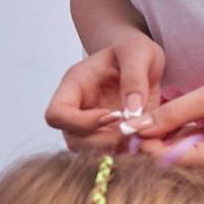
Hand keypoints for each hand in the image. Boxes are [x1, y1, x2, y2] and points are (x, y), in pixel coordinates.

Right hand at [44, 33, 166, 149]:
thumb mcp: (138, 52)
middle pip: (72, 140)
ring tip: (142, 135)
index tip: (112, 115)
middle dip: (102, 141)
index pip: (56, 114)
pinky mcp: (112, 135)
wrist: (143, 59)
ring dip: (116, 149)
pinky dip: (129, 151)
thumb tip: (131, 113)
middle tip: (132, 132)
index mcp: (74, 86)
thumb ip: (134, 78)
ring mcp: (92, 126)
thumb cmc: (135, 50)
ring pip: (91, 152)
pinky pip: (113, 153)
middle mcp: (78, 109)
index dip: (80, 122)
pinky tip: (147, 139)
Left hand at [134, 80, 203, 196]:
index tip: (151, 126)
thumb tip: (138, 126)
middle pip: (174, 176)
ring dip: (187, 161)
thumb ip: (173, 112)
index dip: (149, 143)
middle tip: (180, 128)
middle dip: (168, 152)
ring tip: (201, 137)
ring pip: (192, 183)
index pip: (160, 162)